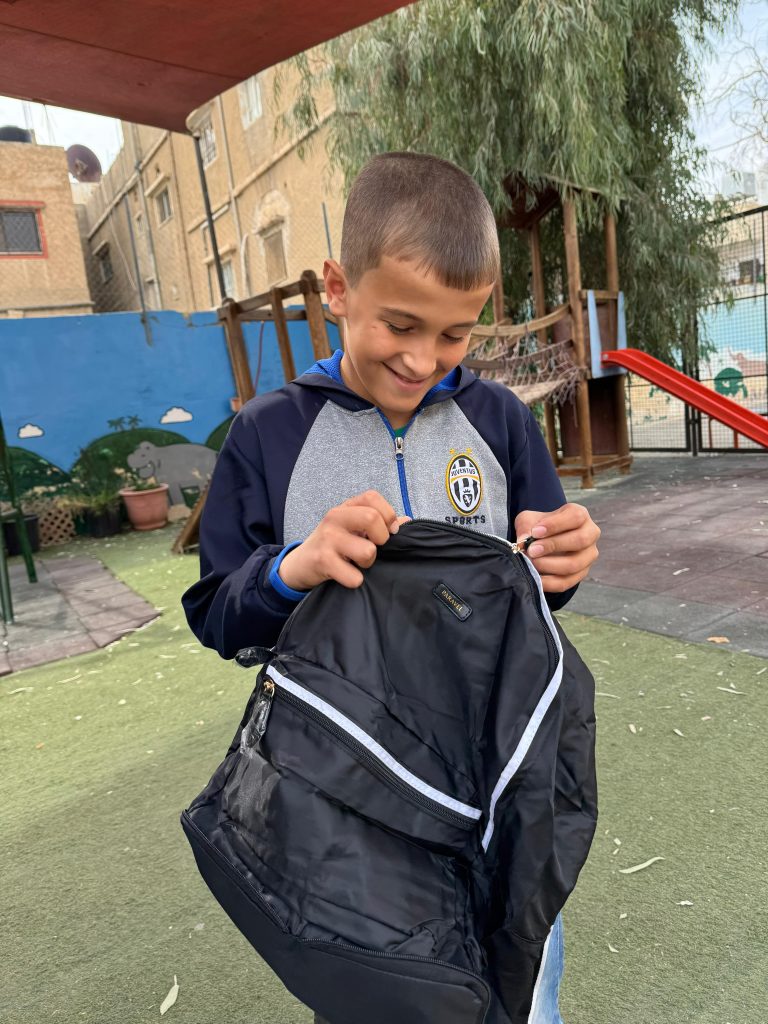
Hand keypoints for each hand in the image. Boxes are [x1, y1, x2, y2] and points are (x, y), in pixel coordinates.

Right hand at [278, 490, 409, 590]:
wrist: (300, 564)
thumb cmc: (333, 545)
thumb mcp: (352, 529)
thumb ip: (378, 523)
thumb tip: (406, 521)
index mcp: (346, 508)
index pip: (372, 497)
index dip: (388, 515)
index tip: (389, 532)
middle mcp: (335, 518)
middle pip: (372, 519)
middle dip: (382, 539)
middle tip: (374, 548)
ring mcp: (327, 539)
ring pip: (368, 551)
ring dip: (368, 563)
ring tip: (358, 563)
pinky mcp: (322, 561)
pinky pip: (354, 577)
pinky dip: (355, 580)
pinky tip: (347, 575)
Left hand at [514, 503, 599, 592]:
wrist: (543, 542)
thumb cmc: (539, 527)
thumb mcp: (529, 520)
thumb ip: (526, 526)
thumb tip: (523, 540)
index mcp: (580, 515)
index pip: (575, 517)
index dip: (555, 524)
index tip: (535, 532)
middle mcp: (590, 534)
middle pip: (580, 540)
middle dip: (553, 546)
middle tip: (532, 550)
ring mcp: (588, 556)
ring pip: (575, 564)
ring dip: (550, 565)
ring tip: (532, 562)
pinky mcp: (581, 574)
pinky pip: (567, 582)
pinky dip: (549, 582)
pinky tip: (535, 577)